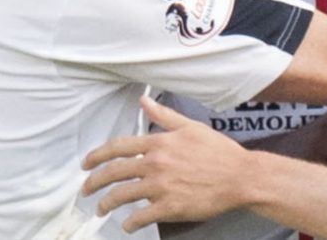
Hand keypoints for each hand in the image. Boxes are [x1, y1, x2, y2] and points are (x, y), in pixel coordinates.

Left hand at [82, 96, 249, 231]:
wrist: (240, 177)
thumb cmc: (219, 152)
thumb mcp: (191, 127)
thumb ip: (164, 115)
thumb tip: (144, 101)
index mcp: (159, 142)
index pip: (118, 147)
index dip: (97, 155)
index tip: (87, 163)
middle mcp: (155, 163)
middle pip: (113, 172)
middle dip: (94, 182)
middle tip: (86, 189)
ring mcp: (161, 186)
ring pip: (121, 195)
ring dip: (106, 204)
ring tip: (101, 209)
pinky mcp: (169, 207)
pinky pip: (140, 217)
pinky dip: (130, 223)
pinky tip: (127, 225)